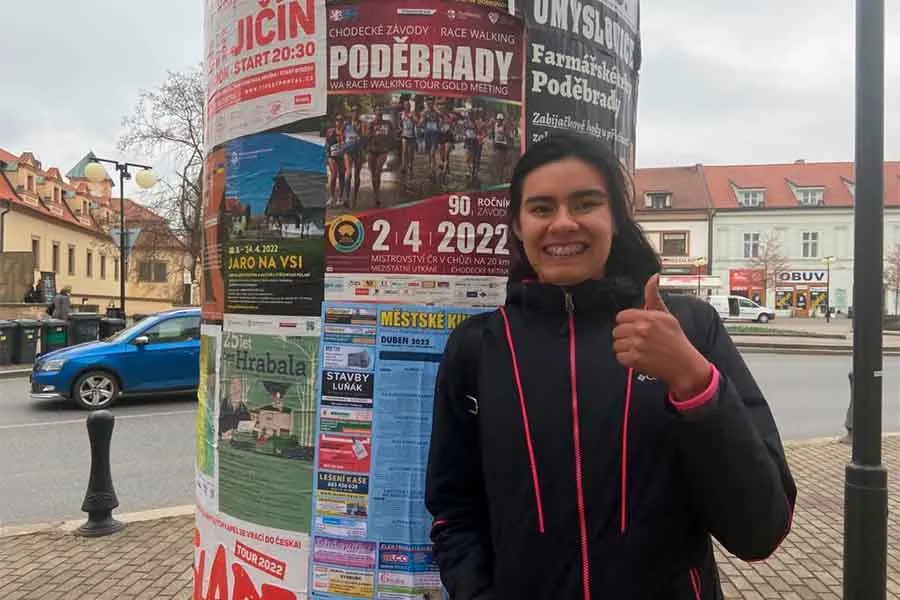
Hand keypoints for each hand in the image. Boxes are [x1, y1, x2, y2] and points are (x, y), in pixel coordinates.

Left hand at [613, 274, 711, 399]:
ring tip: (638, 349)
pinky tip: (638, 358)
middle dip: (624, 336)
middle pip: (617, 330)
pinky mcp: (635, 359)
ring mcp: (637, 345)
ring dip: (625, 348)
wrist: (684, 364)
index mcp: (648, 317)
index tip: (634, 328)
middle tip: (637, 340)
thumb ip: (653, 297)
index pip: (621, 316)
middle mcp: (642, 329)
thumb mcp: (666, 315)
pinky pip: (619, 357)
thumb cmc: (675, 339)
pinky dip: (627, 359)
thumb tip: (653, 277)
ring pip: (616, 344)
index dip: (626, 323)